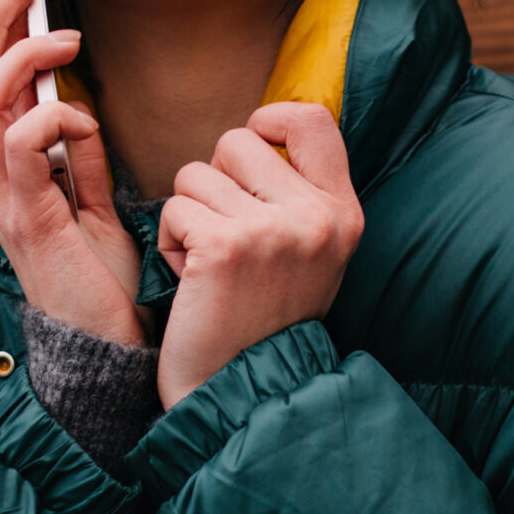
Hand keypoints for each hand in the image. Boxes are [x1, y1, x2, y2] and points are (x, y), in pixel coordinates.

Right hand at [0, 0, 145, 345]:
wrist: (107, 349)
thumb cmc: (103, 283)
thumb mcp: (94, 208)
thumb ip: (79, 162)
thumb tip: (77, 113)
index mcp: (4, 176)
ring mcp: (3, 200)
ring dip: (22, 57)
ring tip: (66, 40)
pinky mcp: (27, 218)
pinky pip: (23, 143)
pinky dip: (56, 116)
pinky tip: (86, 124)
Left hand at [156, 102, 363, 407]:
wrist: (246, 394)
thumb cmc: (265, 321)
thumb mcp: (310, 254)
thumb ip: (298, 195)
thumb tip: (264, 130)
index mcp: (343, 214)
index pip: (313, 120)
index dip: (271, 119)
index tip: (252, 146)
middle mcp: (316, 217)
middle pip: (237, 141)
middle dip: (213, 181)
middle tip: (223, 237)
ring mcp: (272, 230)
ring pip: (195, 175)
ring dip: (187, 217)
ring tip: (208, 268)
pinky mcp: (225, 247)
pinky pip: (173, 210)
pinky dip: (170, 245)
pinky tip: (192, 283)